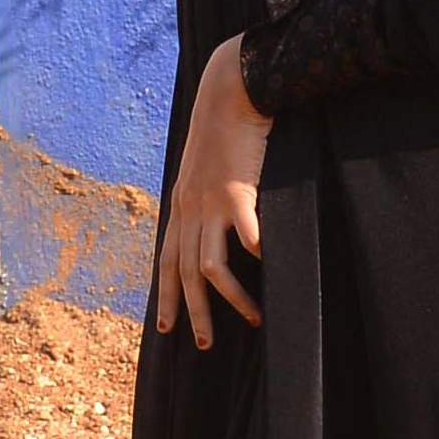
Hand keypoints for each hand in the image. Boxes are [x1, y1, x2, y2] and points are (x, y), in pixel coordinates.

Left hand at [155, 37, 267, 348]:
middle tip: (204, 345)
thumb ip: (210, 198)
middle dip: (193, 314)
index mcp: (181, 207)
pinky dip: (256, 254)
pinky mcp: (236, 191)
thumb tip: (223, 224)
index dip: (167, 298)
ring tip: (252, 319)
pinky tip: (271, 268)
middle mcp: (190, 210)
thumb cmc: (224, 130)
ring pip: (209, 266)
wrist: (229, 94)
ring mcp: (210, 203)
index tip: (167, 329)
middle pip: (183, 274)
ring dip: (230, 299)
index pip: (166, 262)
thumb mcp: (207, 169)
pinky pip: (245, 233)